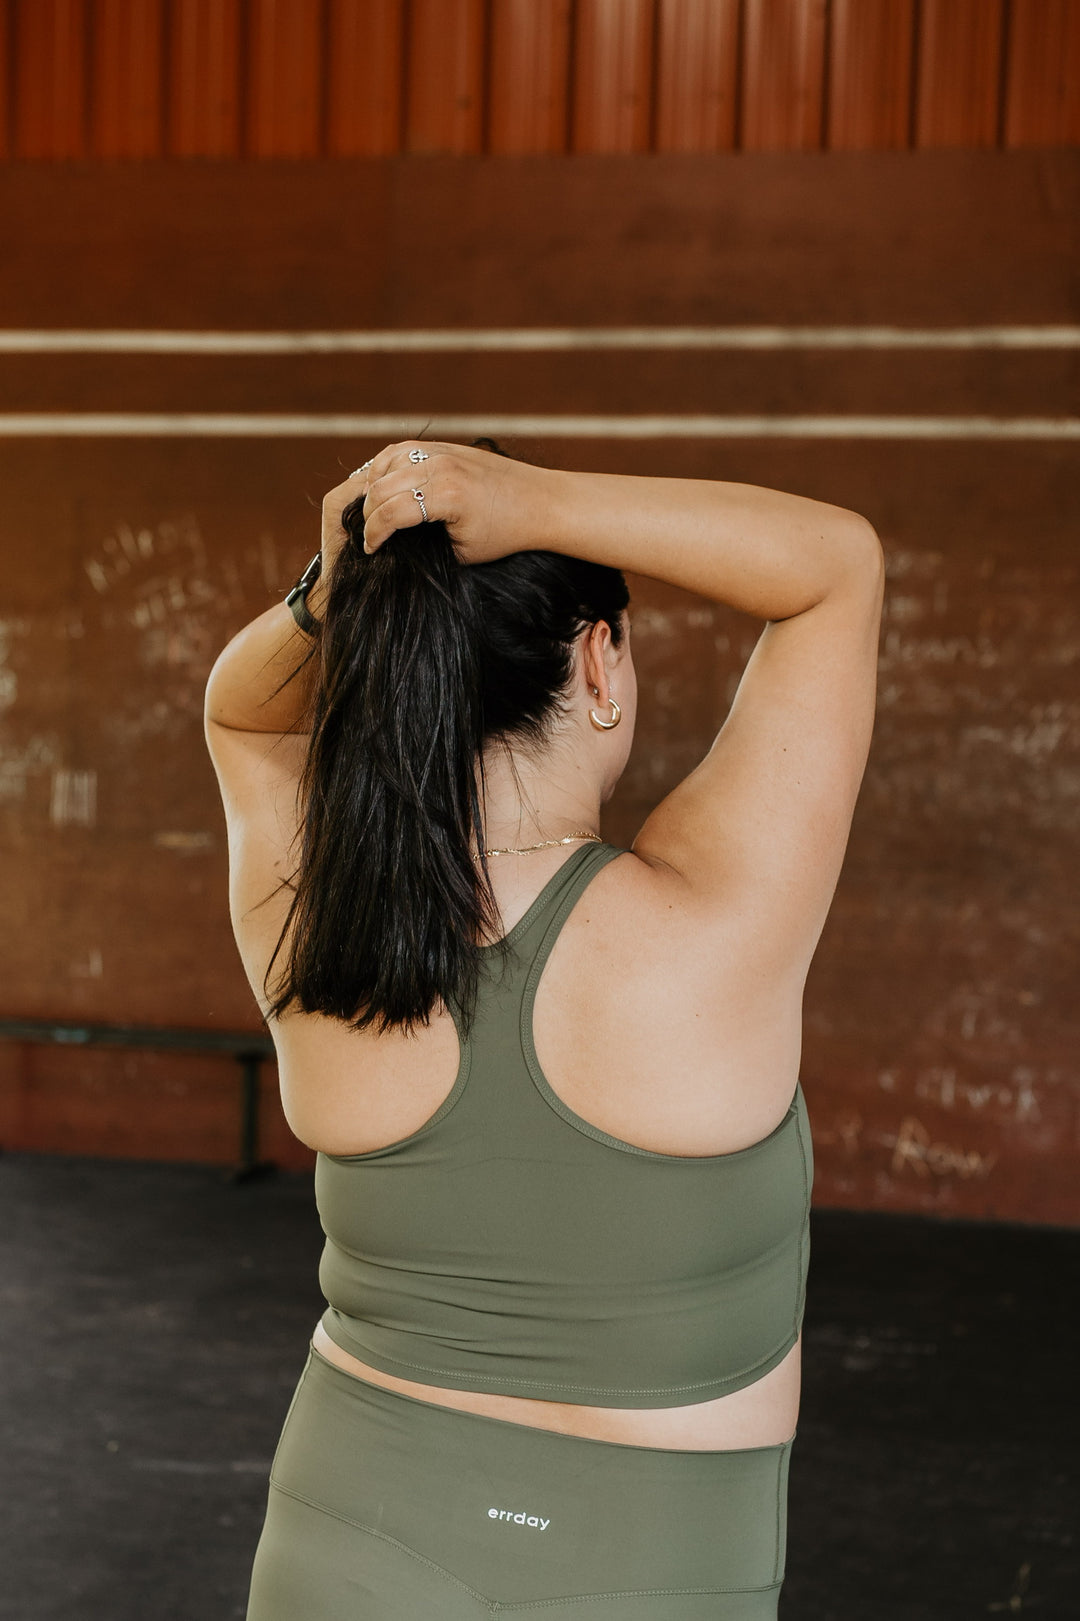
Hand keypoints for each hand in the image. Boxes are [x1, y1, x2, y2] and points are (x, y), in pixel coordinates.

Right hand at [355, 440, 551, 563]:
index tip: (369, 550)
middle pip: (382, 487)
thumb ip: (427, 546)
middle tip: (368, 534)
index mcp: (447, 496)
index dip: (373, 535)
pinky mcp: (446, 445)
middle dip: (367, 514)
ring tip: (371, 511)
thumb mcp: (465, 552)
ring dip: (372, 488)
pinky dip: (385, 467)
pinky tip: (381, 484)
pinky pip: (401, 450)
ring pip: (387, 463)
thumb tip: (396, 545)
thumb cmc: (506, 533)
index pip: (391, 514)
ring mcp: (443, 451)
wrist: (540, 502)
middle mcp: (442, 467)